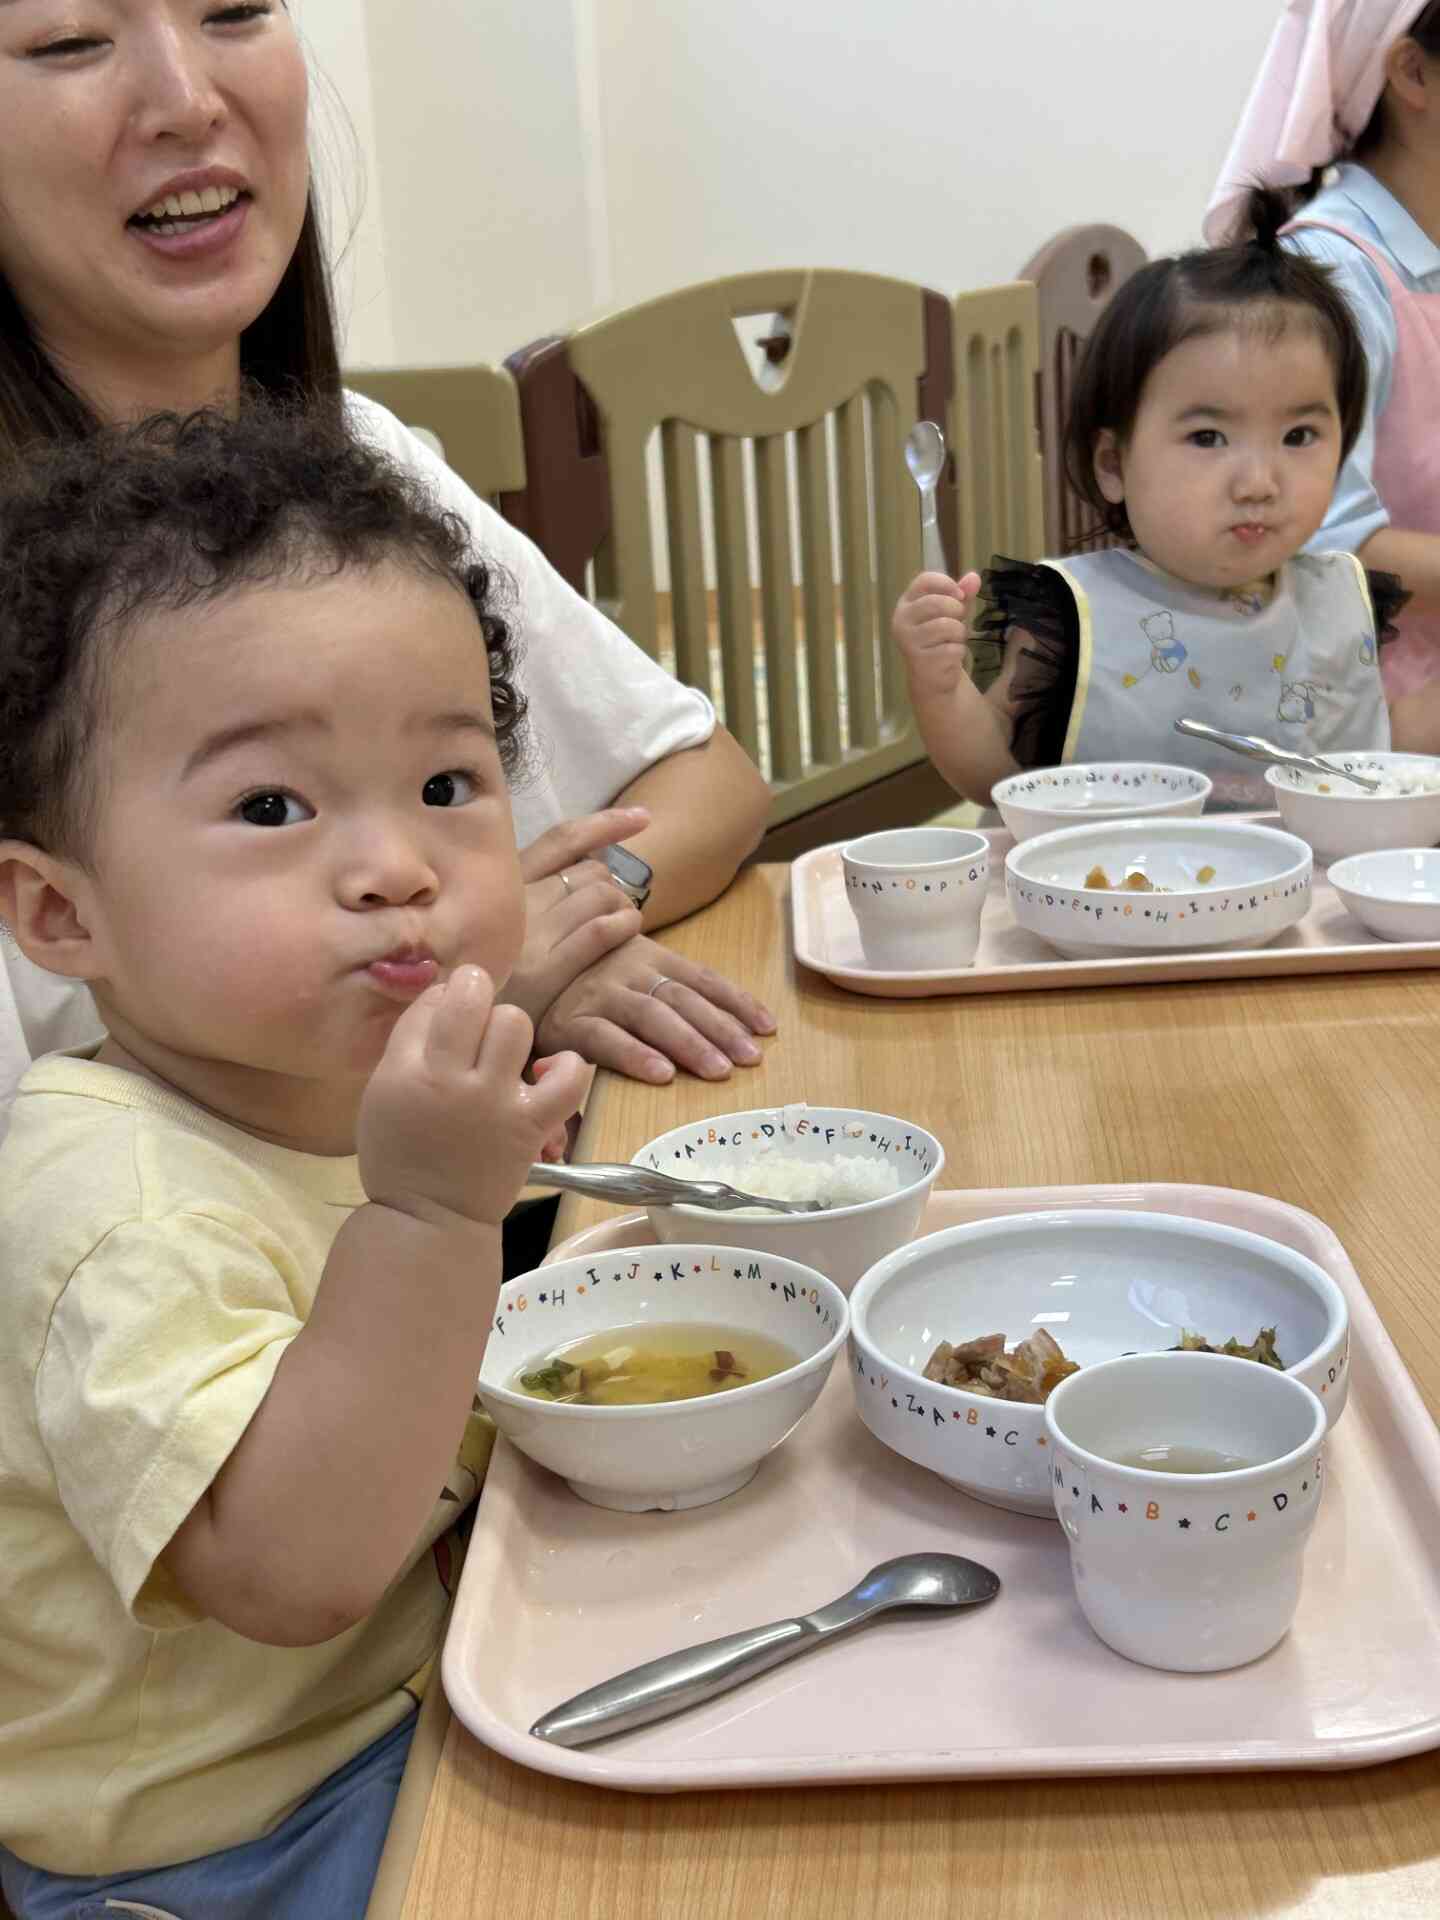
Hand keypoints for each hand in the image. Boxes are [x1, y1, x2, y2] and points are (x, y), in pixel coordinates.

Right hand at [359, 966, 587, 1227]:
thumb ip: (407, 1047)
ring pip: (515, 1023)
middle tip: (475, 1015)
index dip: (443, 1000)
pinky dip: (566, 1067)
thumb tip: (446, 998)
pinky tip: (543, 1074)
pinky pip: (568, 1077)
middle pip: (472, 999)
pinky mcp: (530, 1124)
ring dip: (510, 1029)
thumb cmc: (400, 1156)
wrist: (429, 1218)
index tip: (446, 1020)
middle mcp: (449, 1080)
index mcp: (404, 1072)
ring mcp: (493, 1101)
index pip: (431, 1002)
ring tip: (502, 1052)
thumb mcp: (382, 1094)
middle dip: (475, 993)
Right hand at [505, 806, 651, 1026]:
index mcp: (502, 886)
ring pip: (599, 895)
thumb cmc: (489, 980)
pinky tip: (627, 931)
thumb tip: (593, 866)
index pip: (561, 841)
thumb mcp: (503, 927)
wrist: (457, 1032)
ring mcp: (526, 935)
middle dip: (612, 886)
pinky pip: (598, 931)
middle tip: (616, 909)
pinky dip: (622, 925)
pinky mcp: (542, 972)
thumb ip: (536, 896)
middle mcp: (511, 903)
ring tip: (625, 924)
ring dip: (623, 907)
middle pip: (589, 872)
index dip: (607, 825)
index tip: (644, 818)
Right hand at [534, 935, 776, 1084]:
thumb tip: (732, 1024)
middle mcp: (629, 969)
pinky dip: (634, 1054)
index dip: (737, 1002)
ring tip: (718, 1070)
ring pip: (651, 1016)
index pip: (702, 978)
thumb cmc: (584, 976)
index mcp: (650, 955)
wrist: (522, 966)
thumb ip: (668, 988)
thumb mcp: (629, 969)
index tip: (768, 1028)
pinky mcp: (569, 1021)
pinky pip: (605, 1038)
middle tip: (750, 1058)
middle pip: (684, 999)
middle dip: (721, 1028)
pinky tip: (661, 1073)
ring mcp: (599, 993)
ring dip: (688, 1043)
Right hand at [892, 568, 982, 696]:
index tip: (960, 595)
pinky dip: (958, 652)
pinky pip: (952, 648)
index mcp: (907, 603)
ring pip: (947, 626)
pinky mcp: (919, 660)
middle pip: (937, 602)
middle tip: (957, 622)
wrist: (932, 675)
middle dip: (957, 611)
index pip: (925, 580)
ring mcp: (908, 640)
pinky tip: (949, 656)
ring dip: (959, 634)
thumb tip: (974, 577)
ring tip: (953, 640)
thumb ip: (963, 593)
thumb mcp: (953, 611)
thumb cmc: (941, 637)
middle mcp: (901, 619)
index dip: (947, 584)